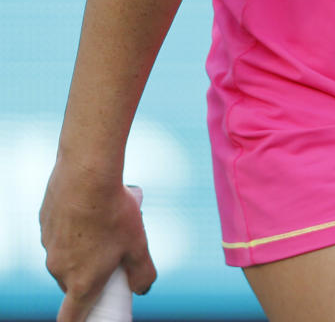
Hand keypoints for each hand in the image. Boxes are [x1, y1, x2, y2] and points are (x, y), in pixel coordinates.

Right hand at [40, 165, 155, 321]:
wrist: (87, 173)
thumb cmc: (114, 211)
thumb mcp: (138, 244)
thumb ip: (143, 273)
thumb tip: (143, 287)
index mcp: (81, 282)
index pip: (71, 318)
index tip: (90, 315)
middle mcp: (59, 269)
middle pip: (72, 284)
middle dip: (90, 275)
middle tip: (112, 254)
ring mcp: (49, 245)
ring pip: (66, 255)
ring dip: (82, 247)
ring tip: (105, 221)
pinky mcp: (45, 222)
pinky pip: (60, 232)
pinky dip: (73, 226)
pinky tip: (90, 206)